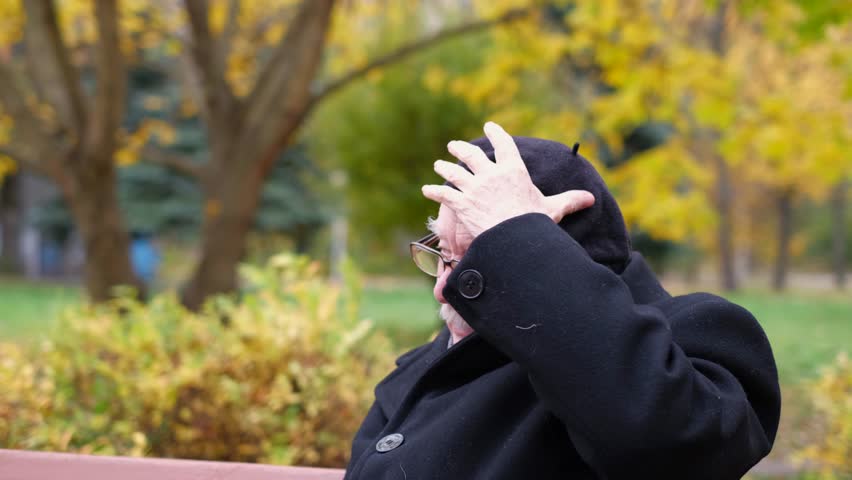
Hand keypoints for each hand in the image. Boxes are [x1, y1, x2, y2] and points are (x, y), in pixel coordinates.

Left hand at [422, 122, 594, 245]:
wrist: (513, 237)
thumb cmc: (533, 222)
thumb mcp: (553, 208)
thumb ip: (570, 200)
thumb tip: (591, 198)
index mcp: (513, 170)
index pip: (504, 145)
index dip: (496, 133)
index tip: (489, 126)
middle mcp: (491, 174)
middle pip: (473, 155)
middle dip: (462, 148)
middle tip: (454, 145)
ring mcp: (474, 187)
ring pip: (455, 172)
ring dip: (445, 168)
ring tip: (439, 165)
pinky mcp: (461, 203)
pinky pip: (443, 194)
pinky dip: (434, 191)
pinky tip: (427, 189)